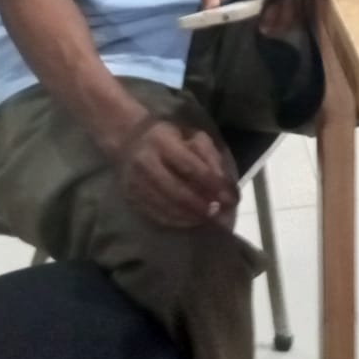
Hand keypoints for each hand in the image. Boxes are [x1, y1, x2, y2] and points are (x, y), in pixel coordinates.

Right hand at [117, 117, 238, 229]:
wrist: (128, 141)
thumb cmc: (168, 138)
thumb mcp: (192, 136)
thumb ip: (210, 156)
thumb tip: (225, 185)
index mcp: (162, 142)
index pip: (191, 167)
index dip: (212, 184)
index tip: (230, 197)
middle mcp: (146, 162)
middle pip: (177, 191)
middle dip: (201, 205)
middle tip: (219, 213)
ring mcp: (135, 182)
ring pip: (166, 206)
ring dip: (190, 217)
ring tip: (208, 219)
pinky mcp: (130, 197)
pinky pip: (155, 215)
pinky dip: (176, 221)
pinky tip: (190, 221)